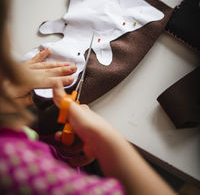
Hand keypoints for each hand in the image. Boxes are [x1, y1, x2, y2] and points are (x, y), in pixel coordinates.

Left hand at [4, 48, 75, 106]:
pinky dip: (41, 55)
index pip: (49, 82)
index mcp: (26, 83)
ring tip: (67, 63)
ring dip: (57, 64)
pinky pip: (33, 59)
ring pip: (44, 64)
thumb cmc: (1, 97)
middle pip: (49, 71)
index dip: (62, 81)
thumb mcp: (14, 104)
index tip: (72, 79)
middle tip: (74, 68)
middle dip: (63, 70)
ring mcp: (24, 68)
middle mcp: (27, 73)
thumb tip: (39, 97)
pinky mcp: (21, 66)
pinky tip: (47, 51)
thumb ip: (29, 100)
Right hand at [53, 84, 175, 194]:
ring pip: (75, 145)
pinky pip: (82, 157)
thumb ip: (61, 98)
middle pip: (71, 133)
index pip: (71, 116)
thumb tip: (56, 83)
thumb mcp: (71, 108)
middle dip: (64, 138)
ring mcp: (89, 138)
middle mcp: (87, 126)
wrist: (101, 140)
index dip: (63, 122)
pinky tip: (72, 160)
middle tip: (61, 139)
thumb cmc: (87, 124)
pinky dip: (77, 159)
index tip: (59, 125)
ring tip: (67, 150)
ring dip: (69, 149)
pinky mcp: (92, 150)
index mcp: (83, 114)